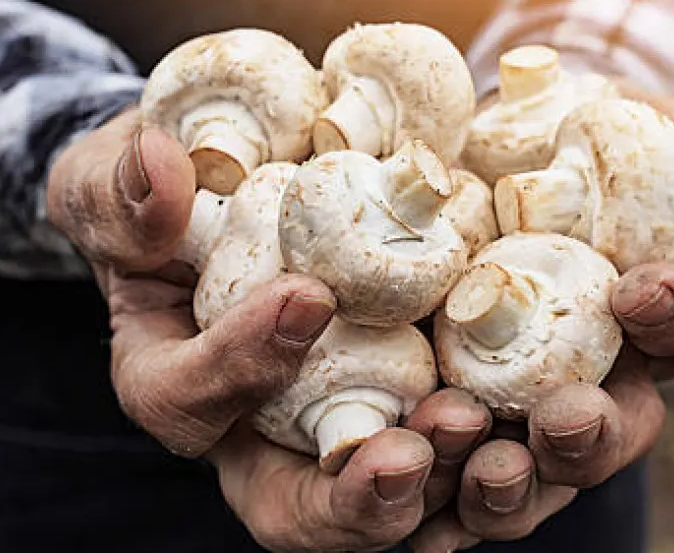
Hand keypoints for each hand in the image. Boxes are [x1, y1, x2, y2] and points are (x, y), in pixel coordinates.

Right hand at [46, 109, 496, 549]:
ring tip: (487, 429)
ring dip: (447, 481)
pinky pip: (463, 450)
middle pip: (299, 509)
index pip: (188, 401)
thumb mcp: (119, 185)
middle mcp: (261, 431)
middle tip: (413, 449)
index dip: (238, 366)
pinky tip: (554, 407)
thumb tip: (155, 164)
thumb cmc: (166, 201)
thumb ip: (124, 188)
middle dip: (358, 496)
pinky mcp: (419, 397)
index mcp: (179, 382)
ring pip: (393, 499)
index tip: (304, 297)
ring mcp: (345, 424)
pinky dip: (507, 443)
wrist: (241, 194)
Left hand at [409, 83, 673, 550]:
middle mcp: (603, 376)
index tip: (639, 289)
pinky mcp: (457, 434)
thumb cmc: (551, 143)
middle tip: (563, 417)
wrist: (457, 170)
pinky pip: (453, 487)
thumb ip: (666, 137)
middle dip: (594, 432)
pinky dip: (439, 512)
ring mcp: (529, 415)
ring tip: (481, 463)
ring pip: (539, 475)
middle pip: (620, 428)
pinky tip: (422, 530)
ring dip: (515, 483)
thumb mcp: (603, 123)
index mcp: (654, 306)